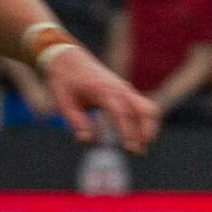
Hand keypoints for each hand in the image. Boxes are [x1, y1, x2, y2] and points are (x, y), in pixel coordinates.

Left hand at [41, 41, 155, 149]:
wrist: (68, 59)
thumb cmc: (65, 82)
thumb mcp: (63, 102)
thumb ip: (76, 122)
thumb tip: (88, 140)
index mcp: (103, 90)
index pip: (122, 112)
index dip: (128, 131)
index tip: (129, 148)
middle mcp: (119, 88)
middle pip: (144, 109)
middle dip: (146, 131)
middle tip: (139, 152)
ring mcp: (125, 89)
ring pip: (147, 108)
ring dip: (148, 128)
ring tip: (141, 147)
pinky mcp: (126, 91)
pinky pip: (143, 107)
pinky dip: (144, 122)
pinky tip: (138, 137)